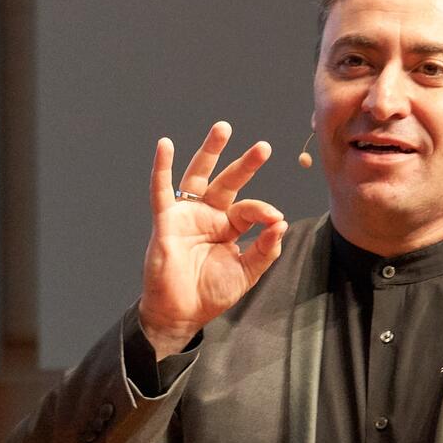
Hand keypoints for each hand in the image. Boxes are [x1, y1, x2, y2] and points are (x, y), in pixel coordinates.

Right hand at [137, 122, 288, 358]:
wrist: (181, 313)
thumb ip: (264, 249)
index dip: (262, 210)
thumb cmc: (210, 293)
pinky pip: (161, 190)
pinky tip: (165, 145)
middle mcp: (208, 215)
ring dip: (209, 152)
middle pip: (228, 182)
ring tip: (223, 129)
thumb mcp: (246, 273)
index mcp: (229, 227)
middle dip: (245, 164)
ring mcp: (187, 215)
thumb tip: (281, 222)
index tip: (274, 219)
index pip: (248, 209)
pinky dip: (162, 167)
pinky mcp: (166, 220)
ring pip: (198, 176)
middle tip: (264, 147)